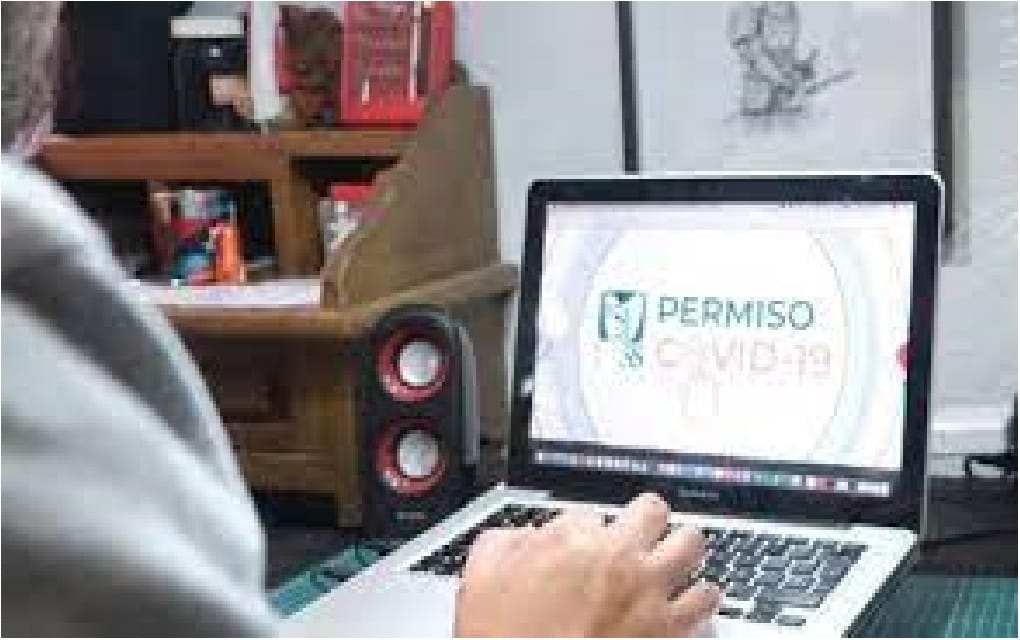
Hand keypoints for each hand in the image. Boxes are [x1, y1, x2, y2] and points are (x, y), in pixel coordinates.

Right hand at [454, 493, 719, 636]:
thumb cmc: (503, 638)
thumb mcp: (480, 577)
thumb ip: (507, 543)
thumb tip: (529, 536)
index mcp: (574, 542)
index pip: (592, 511)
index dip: (585, 530)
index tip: (581, 546)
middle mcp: (620, 561)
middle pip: (655, 510)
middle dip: (646, 521)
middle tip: (639, 537)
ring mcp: (651, 596)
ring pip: (692, 547)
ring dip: (681, 556)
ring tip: (672, 568)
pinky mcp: (671, 634)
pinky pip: (707, 605)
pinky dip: (700, 606)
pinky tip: (687, 613)